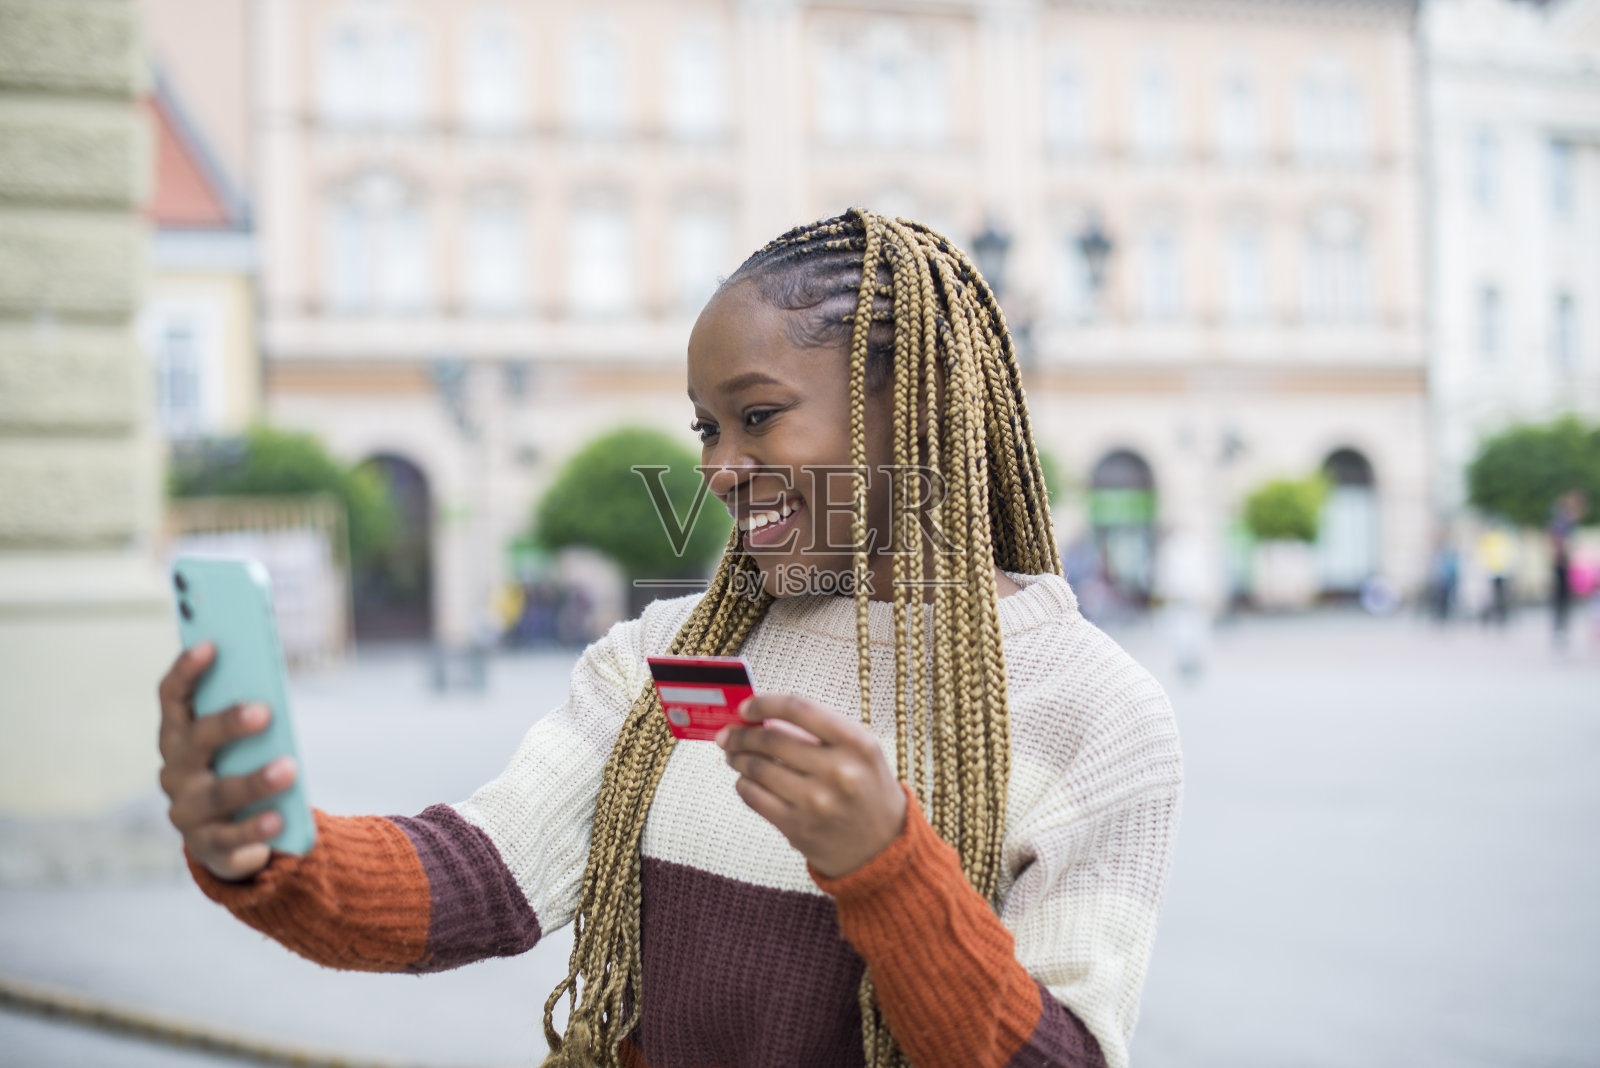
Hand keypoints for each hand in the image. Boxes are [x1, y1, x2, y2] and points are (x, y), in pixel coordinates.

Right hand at [157, 642, 296, 880]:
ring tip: (289, 769)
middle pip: (196, 742)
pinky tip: (279, 820)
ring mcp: (187, 812)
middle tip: (265, 710)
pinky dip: (255, 831)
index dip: (187, 670)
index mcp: (179, 736)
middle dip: (228, 724)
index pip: (172, 698)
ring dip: (254, 780)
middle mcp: (175, 772)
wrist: (234, 835)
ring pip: (218, 795)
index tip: (212, 644)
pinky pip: (230, 841)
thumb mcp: (242, 742)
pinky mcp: (208, 848)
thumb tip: (272, 689)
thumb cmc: (240, 769)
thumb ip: (249, 715)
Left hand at [716, 695, 906, 878]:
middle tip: (728, 734)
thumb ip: (820, 730)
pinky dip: (743, 784)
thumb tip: (763, 716)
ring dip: (737, 757)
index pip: (799, 709)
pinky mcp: (798, 827)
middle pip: (772, 738)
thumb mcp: (860, 751)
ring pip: (757, 768)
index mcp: (857, 743)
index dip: (765, 703)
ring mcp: (816, 801)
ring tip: (733, 755)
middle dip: (741, 734)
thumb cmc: (866, 789)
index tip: (746, 708)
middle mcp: (838, 770)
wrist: (883, 847)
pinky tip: (746, 779)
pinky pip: (754, 797)